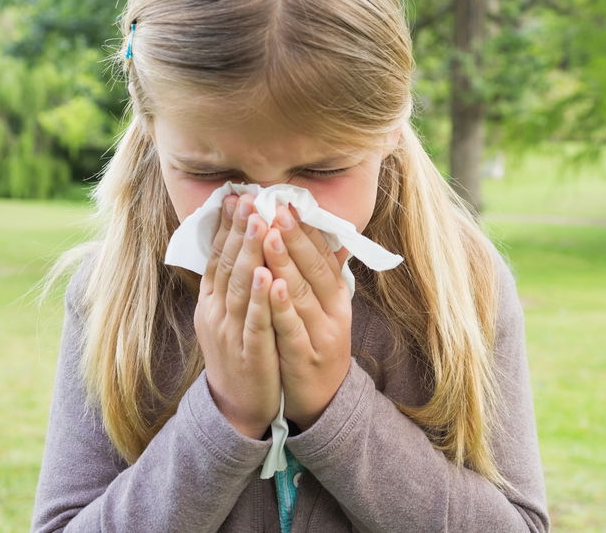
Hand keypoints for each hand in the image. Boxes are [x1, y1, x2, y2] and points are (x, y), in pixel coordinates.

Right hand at [194, 193, 281, 438]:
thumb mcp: (234, 314)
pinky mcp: (249, 353)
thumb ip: (240, 281)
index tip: (236, 196)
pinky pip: (254, 322)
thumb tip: (252, 244)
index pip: (217, 257)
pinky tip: (266, 275)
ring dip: (249, 254)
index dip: (226, 227)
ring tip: (258, 223)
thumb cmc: (242, 353)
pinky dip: (259, 298)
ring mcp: (230, 333)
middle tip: (247, 198)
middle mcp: (216, 313)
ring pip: (239, 288)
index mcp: (211, 302)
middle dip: (238, 230)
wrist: (238, 409)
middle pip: (226, 265)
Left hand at [262, 205, 351, 430]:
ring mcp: (320, 335)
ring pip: (302, 293)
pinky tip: (272, 283)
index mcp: (336, 297)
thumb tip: (333, 240)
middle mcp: (333, 312)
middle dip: (293, 236)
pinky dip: (283, 305)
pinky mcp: (304, 357)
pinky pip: (292, 328)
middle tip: (275, 207)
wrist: (323, 403)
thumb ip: (326, 277)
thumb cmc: (317, 347)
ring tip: (269, 233)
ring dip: (285, 261)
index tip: (287, 202)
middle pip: (314, 268)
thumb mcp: (327, 310)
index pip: (323, 256)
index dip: (306, 229)